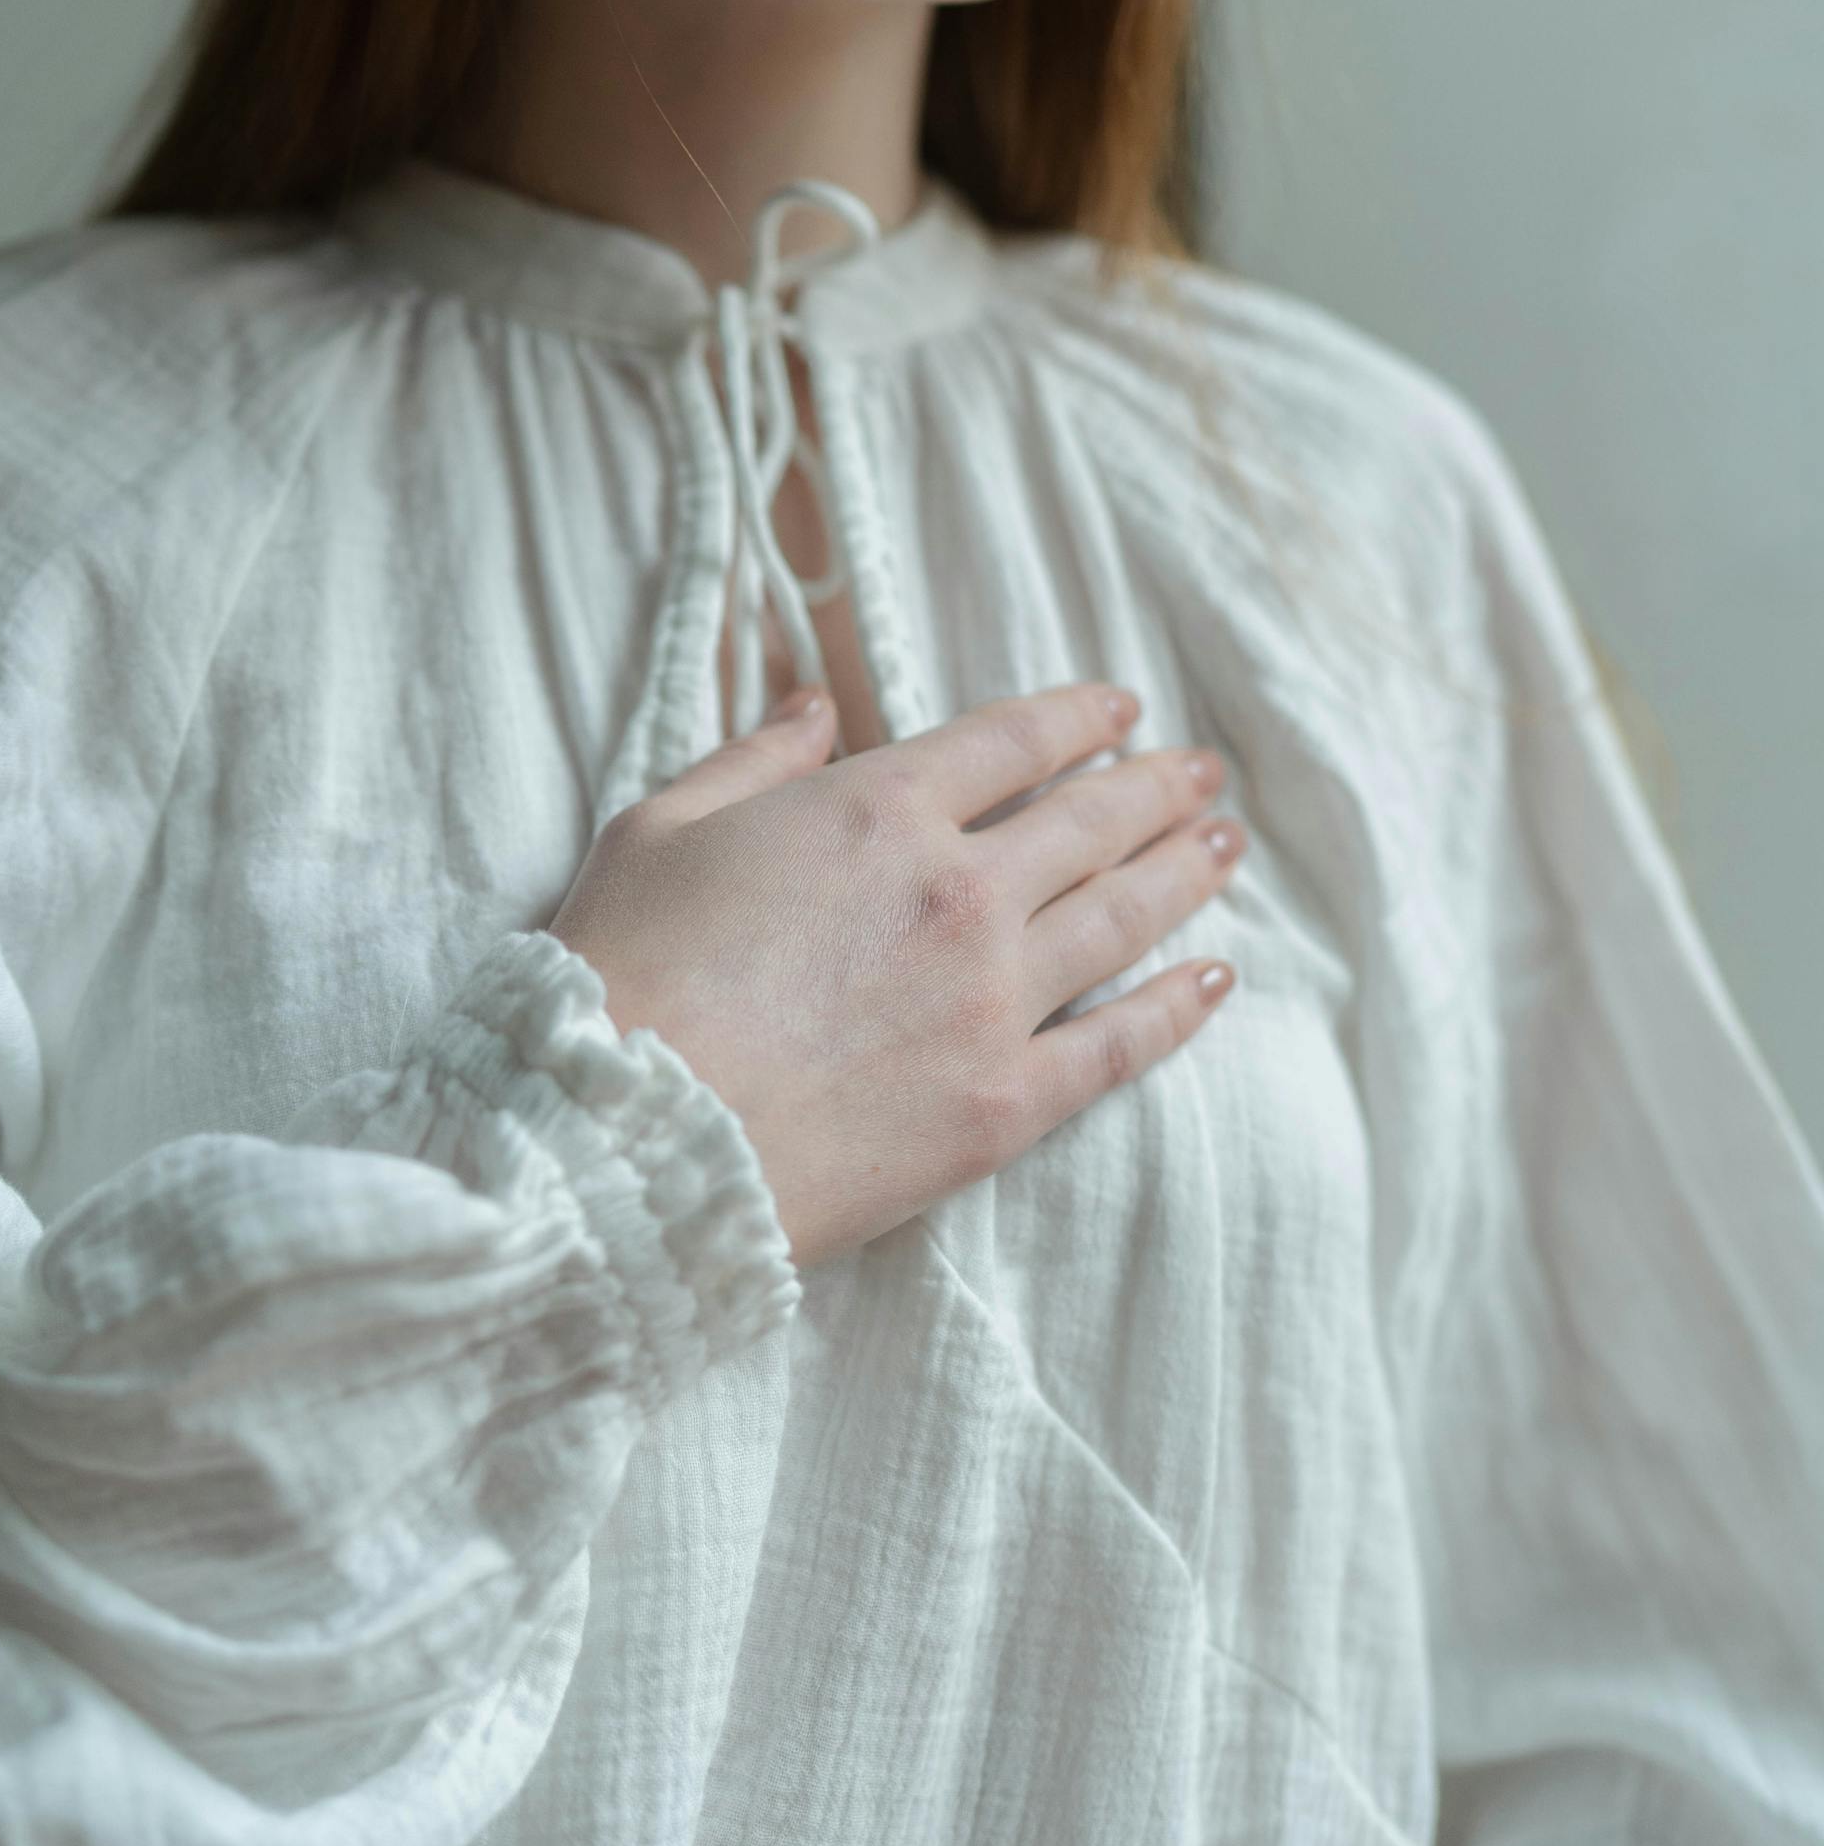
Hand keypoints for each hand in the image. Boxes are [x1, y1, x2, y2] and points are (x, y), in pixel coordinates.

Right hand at [547, 682, 1243, 1273]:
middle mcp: (959, 891)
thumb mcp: (659, 830)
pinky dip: (1177, 1008)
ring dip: (1184, 874)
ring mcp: (993, 999)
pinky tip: (1215, 980)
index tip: (1119, 709)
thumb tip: (812, 703)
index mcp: (878, 808)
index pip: (1011, 742)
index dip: (1075, 718)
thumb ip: (750, 760)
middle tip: (1204, 774)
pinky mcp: (1004, 1103)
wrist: (626, 1142)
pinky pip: (1118, 1046)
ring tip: (1225, 846)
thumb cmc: (620, 978)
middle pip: (1091, 822)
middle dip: (1156, 788)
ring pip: (1121, 917)